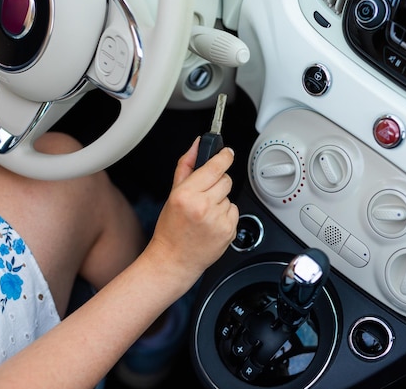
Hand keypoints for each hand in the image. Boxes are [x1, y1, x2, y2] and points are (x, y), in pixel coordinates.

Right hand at [148, 137, 238, 282]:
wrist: (174, 259)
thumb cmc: (171, 229)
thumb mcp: (172, 195)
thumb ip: (186, 166)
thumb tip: (196, 145)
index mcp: (186, 195)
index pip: (214, 167)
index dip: (224, 156)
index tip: (227, 152)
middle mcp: (203, 206)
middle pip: (226, 180)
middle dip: (217, 183)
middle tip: (204, 195)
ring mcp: (218, 220)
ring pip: (230, 197)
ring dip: (221, 201)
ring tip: (205, 214)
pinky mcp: (229, 231)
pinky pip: (234, 212)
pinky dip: (225, 215)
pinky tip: (211, 223)